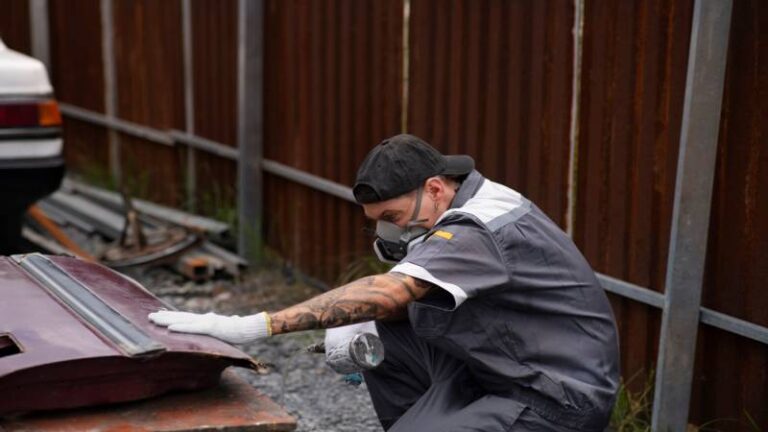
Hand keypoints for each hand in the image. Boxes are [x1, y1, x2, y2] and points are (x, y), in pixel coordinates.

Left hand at [148, 310, 270, 343]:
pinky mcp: (210, 327)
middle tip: (149, 315)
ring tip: (153, 319)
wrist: (250, 327)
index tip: (159, 315)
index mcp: (206, 320)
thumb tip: (214, 322)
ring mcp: (206, 322)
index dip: (172, 316)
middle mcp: (204, 318)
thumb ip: (216, 326)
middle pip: (180, 316)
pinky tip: (170, 328)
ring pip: (182, 320)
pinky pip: (192, 328)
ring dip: (166, 320)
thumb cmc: (239, 330)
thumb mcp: (223, 330)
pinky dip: (180, 327)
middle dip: (164, 316)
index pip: (185, 317)